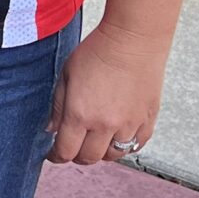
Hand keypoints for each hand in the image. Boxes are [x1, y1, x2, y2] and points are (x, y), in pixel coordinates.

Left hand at [45, 21, 165, 165]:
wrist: (133, 39)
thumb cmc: (97, 51)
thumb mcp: (66, 75)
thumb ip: (57, 105)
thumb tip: (50, 129)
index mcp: (80, 114)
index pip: (65, 151)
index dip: (56, 156)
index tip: (54, 154)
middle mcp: (105, 125)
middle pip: (89, 157)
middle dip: (77, 155)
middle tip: (73, 147)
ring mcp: (129, 125)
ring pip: (113, 155)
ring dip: (101, 152)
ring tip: (95, 141)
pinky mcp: (148, 120)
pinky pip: (137, 145)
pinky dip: (126, 146)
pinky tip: (118, 136)